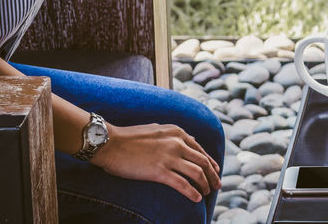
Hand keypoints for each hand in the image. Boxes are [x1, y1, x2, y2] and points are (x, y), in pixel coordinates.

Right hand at [91, 121, 220, 202]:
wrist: (110, 143)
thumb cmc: (129, 137)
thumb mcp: (157, 129)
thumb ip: (174, 135)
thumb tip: (191, 141)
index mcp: (177, 132)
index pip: (200, 150)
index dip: (210, 162)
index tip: (215, 171)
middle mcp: (177, 143)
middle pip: (203, 162)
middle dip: (213, 175)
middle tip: (217, 185)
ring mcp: (169, 157)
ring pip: (197, 173)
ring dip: (205, 184)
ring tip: (207, 193)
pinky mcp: (159, 171)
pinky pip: (182, 184)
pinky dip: (192, 192)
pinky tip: (197, 199)